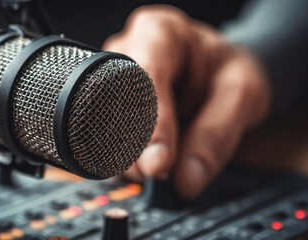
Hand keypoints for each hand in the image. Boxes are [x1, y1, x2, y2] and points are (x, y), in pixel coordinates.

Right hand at [103, 5, 270, 198]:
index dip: (151, 123)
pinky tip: (147, 163)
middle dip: (135, 147)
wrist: (219, 74)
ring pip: (105, 125)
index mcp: (160, 33)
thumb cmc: (227, 73)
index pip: (143, 78)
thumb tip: (186, 178)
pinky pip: (109, 139)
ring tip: (160, 168)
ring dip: (130, 158)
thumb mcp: (242, 94)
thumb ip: (216, 134)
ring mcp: (113, 81)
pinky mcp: (111, 108)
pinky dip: (128, 161)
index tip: (159, 164)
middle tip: (160, 173)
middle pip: (114, 103)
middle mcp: (128, 52)